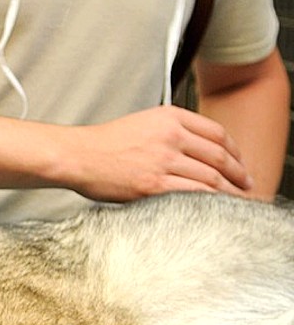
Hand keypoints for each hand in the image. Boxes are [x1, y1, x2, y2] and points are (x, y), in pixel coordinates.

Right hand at [61, 105, 252, 201]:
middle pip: (219, 156)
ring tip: (237, 200)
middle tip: (247, 184)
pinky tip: (216, 207)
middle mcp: (171, 136)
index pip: (216, 132)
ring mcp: (163, 160)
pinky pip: (194, 194)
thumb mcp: (142, 123)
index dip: (235, 150)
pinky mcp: (154, 185)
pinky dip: (211, 202)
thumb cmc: (103, 144)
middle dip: (239, 173)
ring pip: (211, 177)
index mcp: (169, 117)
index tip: (239, 163)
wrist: (77, 156)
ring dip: (229, 191)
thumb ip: (170, 130)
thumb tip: (195, 150)